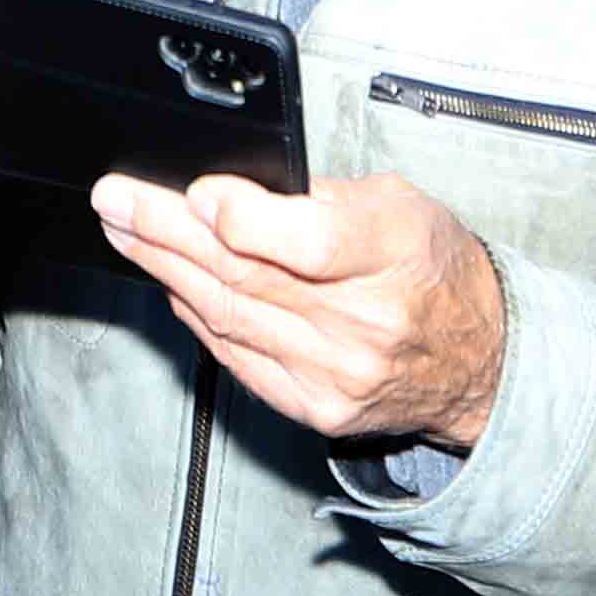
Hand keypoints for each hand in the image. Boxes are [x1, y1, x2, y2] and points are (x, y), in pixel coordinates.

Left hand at [92, 171, 508, 448]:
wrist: (478, 360)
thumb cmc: (435, 269)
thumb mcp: (400, 203)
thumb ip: (318, 196)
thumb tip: (230, 190)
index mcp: (395, 255)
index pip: (307, 243)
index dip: (241, 218)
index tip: (195, 193)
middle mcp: (365, 323)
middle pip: (245, 275)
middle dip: (165, 232)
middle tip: (117, 200)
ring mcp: (335, 373)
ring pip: (227, 315)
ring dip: (164, 269)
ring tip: (124, 232)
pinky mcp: (313, 406)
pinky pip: (236, 355)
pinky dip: (197, 315)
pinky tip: (170, 282)